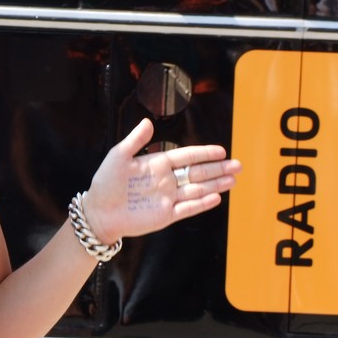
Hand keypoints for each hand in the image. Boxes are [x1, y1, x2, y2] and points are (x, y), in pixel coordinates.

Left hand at [81, 118, 241, 244]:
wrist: (99, 212)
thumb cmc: (105, 182)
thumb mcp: (118, 157)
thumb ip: (135, 141)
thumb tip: (148, 122)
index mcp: (156, 164)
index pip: (185, 156)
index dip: (203, 153)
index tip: (221, 150)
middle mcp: (165, 180)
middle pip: (197, 173)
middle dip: (218, 169)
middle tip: (238, 165)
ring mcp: (167, 198)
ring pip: (197, 190)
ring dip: (216, 185)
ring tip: (234, 180)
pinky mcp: (166, 215)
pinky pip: (188, 208)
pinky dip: (202, 203)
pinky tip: (216, 197)